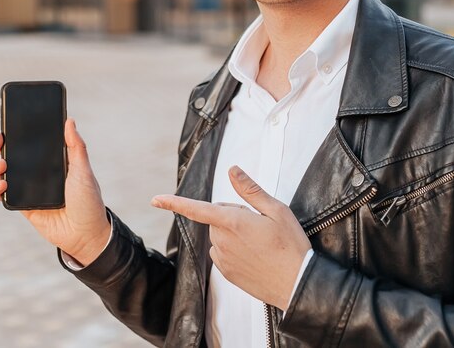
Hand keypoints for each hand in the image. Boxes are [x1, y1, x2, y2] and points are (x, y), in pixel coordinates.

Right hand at [0, 118, 110, 265]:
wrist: (85, 234)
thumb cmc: (89, 201)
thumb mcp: (84, 171)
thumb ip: (76, 147)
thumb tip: (69, 121)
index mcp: (54, 162)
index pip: (34, 144)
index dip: (20, 134)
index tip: (10, 124)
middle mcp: (40, 174)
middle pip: (15, 156)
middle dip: (2, 146)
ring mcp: (30, 190)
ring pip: (6, 174)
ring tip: (0, 165)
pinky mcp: (24, 206)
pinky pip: (6, 196)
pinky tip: (1, 185)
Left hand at [151, 166, 310, 309]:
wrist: (298, 284)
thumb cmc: (291, 245)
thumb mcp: (277, 210)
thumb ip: (250, 189)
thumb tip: (232, 169)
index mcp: (233, 222)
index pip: (197, 208)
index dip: (173, 202)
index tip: (154, 200)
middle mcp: (222, 241)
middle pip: (216, 218)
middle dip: (232, 216)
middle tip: (259, 225)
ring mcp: (223, 259)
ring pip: (219, 237)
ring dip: (233, 234)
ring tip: (260, 243)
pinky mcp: (226, 274)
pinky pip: (222, 254)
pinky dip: (233, 251)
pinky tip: (254, 256)